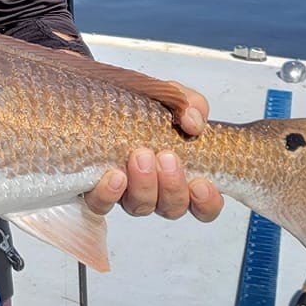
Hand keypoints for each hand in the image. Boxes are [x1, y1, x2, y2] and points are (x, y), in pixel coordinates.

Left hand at [84, 84, 223, 221]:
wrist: (106, 98)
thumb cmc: (145, 105)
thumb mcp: (174, 97)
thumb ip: (191, 105)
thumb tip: (194, 123)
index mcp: (181, 175)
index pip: (204, 206)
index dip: (206, 202)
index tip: (201, 183)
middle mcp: (157, 191)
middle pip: (172, 208)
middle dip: (172, 185)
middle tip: (166, 156)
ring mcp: (127, 193)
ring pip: (141, 207)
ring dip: (144, 185)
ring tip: (142, 155)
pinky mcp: (98, 191)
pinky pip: (102, 204)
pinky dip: (109, 194)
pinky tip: (114, 176)